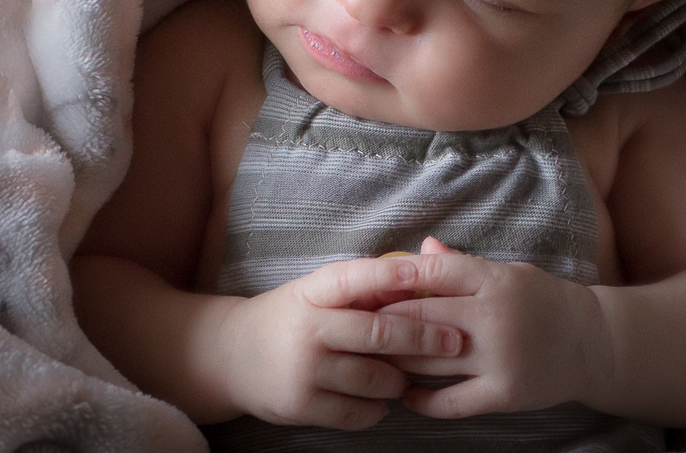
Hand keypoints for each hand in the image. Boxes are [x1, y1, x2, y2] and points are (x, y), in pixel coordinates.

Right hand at [218, 257, 465, 429]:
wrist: (230, 356)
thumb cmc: (289, 317)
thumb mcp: (314, 293)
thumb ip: (360, 290)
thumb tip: (418, 283)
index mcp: (311, 292)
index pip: (355, 278)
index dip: (391, 275)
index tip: (427, 273)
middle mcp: (308, 328)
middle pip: (377, 332)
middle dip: (424, 337)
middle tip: (455, 340)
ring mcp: (304, 369)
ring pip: (375, 378)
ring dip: (400, 379)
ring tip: (409, 375)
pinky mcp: (302, 405)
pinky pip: (357, 412)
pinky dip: (377, 408)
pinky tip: (382, 402)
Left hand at [379, 243, 608, 418]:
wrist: (594, 343)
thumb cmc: (542, 301)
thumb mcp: (508, 273)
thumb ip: (463, 266)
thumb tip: (421, 249)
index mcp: (495, 280)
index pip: (434, 272)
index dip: (395, 278)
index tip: (368, 286)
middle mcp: (495, 317)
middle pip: (421, 317)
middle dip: (384, 322)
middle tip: (355, 325)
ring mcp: (500, 358)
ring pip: (428, 360)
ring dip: (394, 360)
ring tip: (370, 357)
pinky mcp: (504, 394)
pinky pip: (450, 402)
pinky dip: (421, 400)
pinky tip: (405, 393)